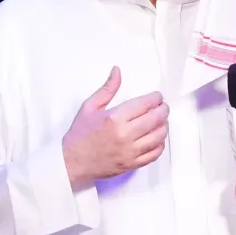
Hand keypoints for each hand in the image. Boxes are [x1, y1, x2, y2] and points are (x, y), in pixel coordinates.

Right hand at [61, 67, 168, 189]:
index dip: (156, 98)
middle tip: (162, 106)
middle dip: (163, 109)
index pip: (146, 104)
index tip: (157, 96)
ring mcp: (130, 151)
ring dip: (164, 125)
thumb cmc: (80, 135)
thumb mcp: (90, 107)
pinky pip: (155, 153)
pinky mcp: (132, 164)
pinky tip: (156, 137)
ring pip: (159, 135)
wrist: (72, 163)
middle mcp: (125, 135)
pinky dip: (160, 144)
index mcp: (115, 118)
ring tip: (160, 120)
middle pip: (157, 118)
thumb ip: (107, 88)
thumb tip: (117, 70)